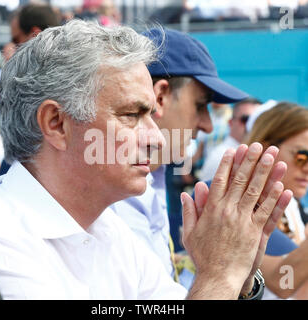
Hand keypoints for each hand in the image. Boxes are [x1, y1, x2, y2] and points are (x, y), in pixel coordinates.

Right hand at [181, 143, 291, 298]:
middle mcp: (227, 211)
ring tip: (272, 156)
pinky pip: (267, 212)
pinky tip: (281, 185)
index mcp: (211, 209)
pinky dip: (275, 198)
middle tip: (257, 145)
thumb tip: (185, 194)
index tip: (234, 150)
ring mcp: (242, 221)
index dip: (227, 164)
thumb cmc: (202, 255)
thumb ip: (189, 211)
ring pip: (255, 191)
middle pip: (240, 180)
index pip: (220, 180)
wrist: (217, 276)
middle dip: (249, 161)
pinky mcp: (255, 232)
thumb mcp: (189, 232)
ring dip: (264, 172)